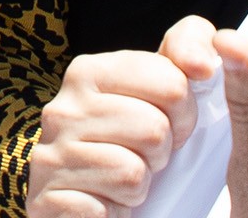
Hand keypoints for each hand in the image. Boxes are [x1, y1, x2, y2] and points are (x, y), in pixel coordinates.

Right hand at [25, 16, 216, 216]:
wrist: (92, 197)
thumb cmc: (135, 138)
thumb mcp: (164, 85)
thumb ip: (190, 47)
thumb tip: (202, 63)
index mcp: (88, 71)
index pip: (172, 82)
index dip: (185, 112)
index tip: (170, 122)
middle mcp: (61, 109)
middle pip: (155, 129)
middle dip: (162, 152)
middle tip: (144, 156)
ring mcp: (49, 157)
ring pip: (132, 173)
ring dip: (139, 186)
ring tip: (123, 181)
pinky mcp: (45, 202)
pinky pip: (105, 210)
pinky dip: (114, 213)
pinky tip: (104, 203)